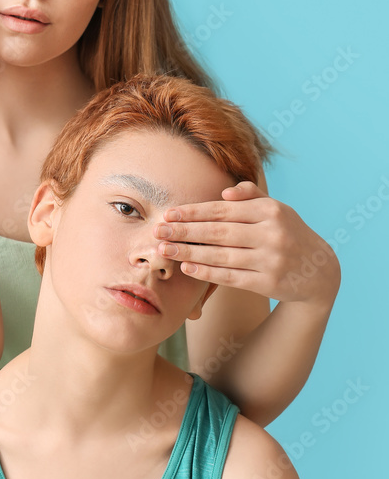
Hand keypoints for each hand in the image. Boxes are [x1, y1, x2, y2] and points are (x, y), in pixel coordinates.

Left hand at [153, 181, 340, 310]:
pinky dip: (208, 273)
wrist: (319, 271)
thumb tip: (225, 194)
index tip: (168, 214)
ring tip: (165, 251)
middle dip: (184, 232)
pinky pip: (232, 277)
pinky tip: (187, 269)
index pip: (223, 210)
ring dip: (189, 254)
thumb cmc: (288, 233)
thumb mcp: (276, 209)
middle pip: (218, 232)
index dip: (193, 212)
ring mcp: (271, 260)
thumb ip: (251, 196)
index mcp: (270, 211)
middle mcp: (271, 234)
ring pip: (221, 256)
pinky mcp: (269, 283)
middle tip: (158, 232)